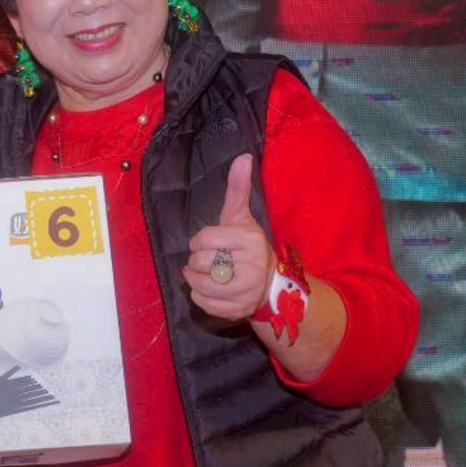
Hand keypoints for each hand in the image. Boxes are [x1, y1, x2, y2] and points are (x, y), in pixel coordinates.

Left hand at [182, 155, 271, 320]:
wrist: (269, 282)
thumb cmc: (247, 245)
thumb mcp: (241, 216)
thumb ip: (238, 189)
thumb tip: (244, 157)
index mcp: (250, 240)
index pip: (203, 240)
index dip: (199, 241)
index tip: (208, 242)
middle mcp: (252, 267)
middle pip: (200, 263)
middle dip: (198, 260)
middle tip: (211, 259)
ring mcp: (247, 291)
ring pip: (200, 285)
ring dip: (195, 279)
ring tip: (205, 273)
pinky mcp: (240, 309)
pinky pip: (204, 304)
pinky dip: (200, 296)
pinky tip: (209, 288)